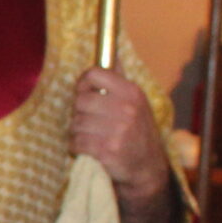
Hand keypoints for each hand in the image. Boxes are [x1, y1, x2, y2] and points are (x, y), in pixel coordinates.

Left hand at [69, 67, 178, 222]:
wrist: (147, 170)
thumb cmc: (136, 133)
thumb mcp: (136, 103)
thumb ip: (119, 80)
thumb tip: (110, 52)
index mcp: (132, 92)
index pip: (93, 74)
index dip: (83, 85)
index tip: (86, 94)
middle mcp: (126, 109)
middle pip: (79, 101)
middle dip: (80, 114)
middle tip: (92, 123)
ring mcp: (117, 130)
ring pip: (75, 123)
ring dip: (78, 133)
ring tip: (94, 138)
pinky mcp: (107, 150)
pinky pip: (75, 142)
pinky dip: (78, 148)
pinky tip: (91, 150)